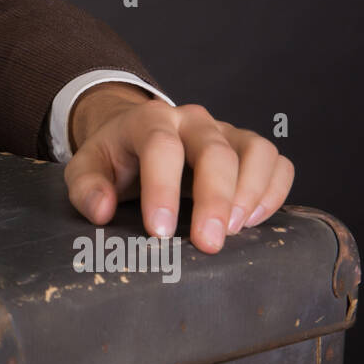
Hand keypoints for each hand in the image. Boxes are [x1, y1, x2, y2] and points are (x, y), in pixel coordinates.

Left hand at [62, 86, 294, 253]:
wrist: (134, 135)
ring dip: (251, 193)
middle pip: (214, 150)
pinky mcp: (247, 148)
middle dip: (214, 199)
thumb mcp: (86, 168)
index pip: (161, 146)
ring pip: (256, 150)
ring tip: (234, 231)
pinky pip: (277, 162)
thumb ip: (86, 187)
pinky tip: (254, 220)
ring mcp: (225, 131)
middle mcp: (192, 120)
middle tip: (208, 244)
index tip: (160, 231)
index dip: (162, 189)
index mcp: (149, 120)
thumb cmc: (114, 158)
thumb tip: (101, 210)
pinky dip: (274, 190)